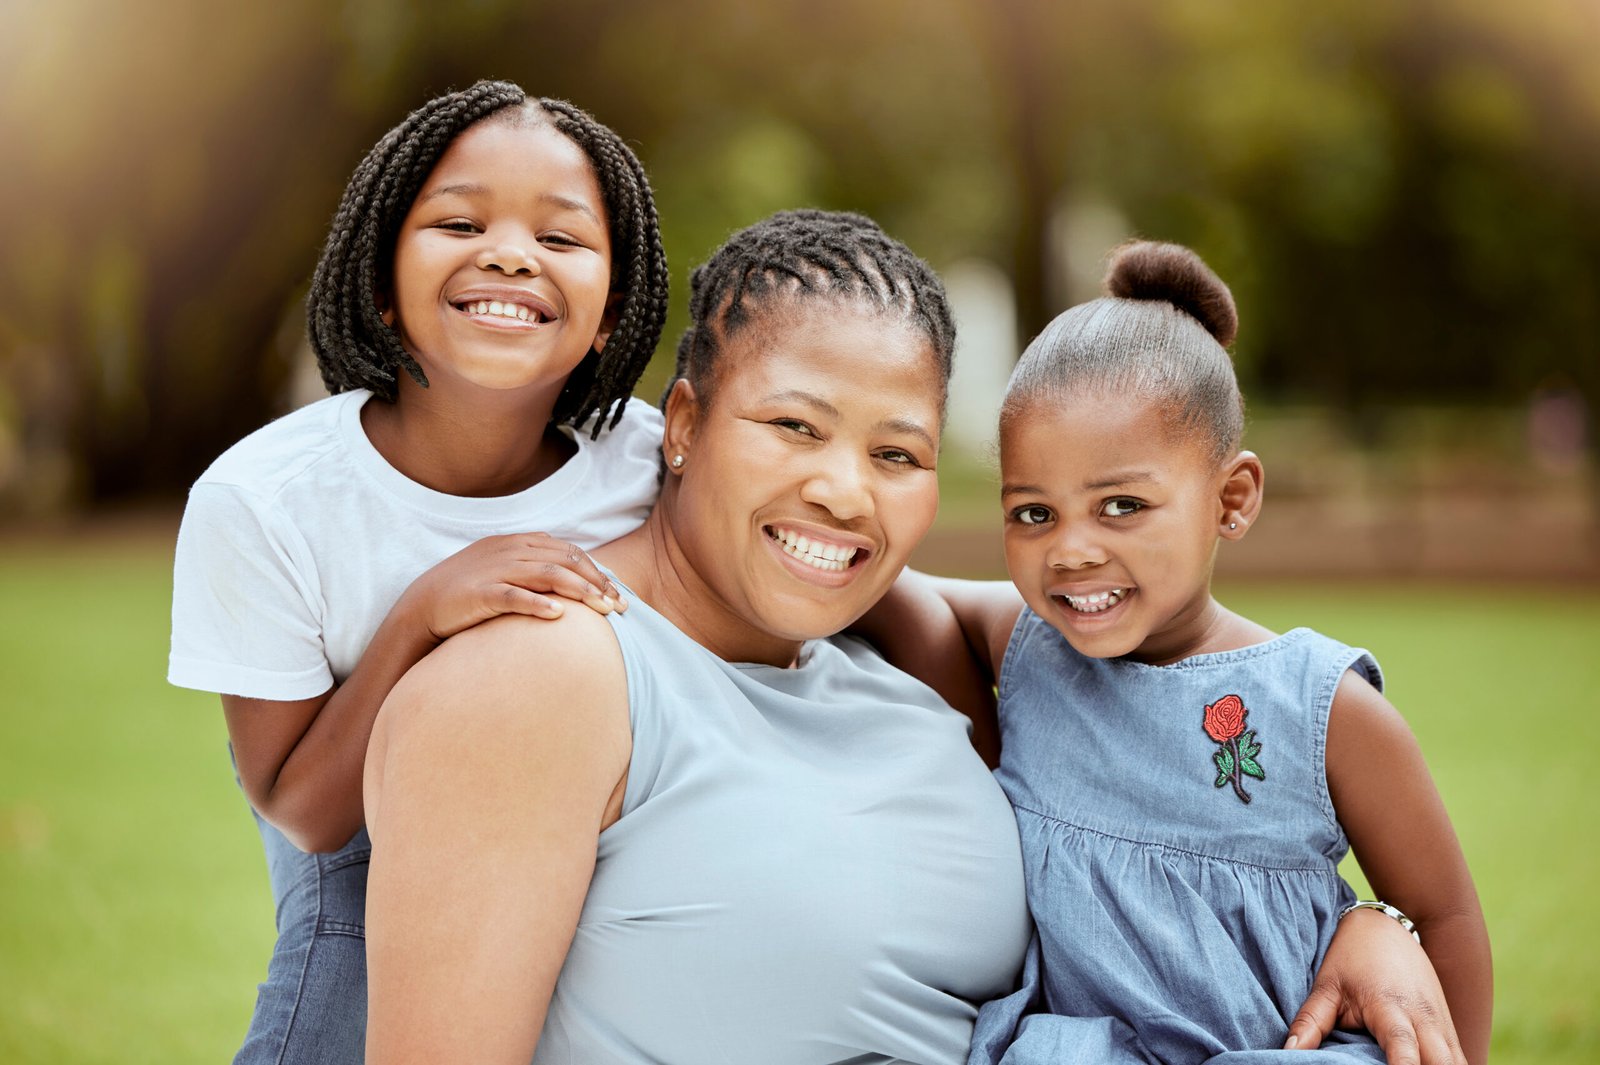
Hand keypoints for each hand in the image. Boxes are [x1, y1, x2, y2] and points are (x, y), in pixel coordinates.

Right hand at [399, 533, 624, 641]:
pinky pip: (514, 596)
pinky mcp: (480, 593)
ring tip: (602, 609)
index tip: (618, 594)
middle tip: (619, 607)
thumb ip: (536, 567)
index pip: (569, 551)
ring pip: (547, 575)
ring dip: (580, 591)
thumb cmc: (471, 590)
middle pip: (565, 561)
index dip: (597, 572)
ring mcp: (496, 570)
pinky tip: (559, 615)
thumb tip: (573, 578)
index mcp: (519, 542)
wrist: (424, 603)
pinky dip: (538, 604)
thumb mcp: (506, 570)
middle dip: (597, 583)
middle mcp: (511, 551)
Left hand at [1285, 907, 1466, 1063]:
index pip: (1402, 1045)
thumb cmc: (1351, 958)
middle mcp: (1424, 1018)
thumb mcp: (1326, 986)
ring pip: (1458, 1063)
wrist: (1387, 928)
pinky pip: (1462, 1059)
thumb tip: (1287, 1052)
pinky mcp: (1451, 1029)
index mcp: (1389, 1007)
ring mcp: (1442, 1024)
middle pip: (1441, 1061)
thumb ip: (1310, 1021)